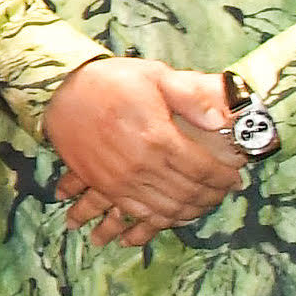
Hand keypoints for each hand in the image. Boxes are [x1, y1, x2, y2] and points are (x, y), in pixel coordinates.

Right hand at [44, 59, 243, 244]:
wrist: (59, 92)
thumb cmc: (111, 81)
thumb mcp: (155, 75)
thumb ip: (190, 97)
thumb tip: (221, 119)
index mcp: (159, 138)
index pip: (204, 170)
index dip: (224, 178)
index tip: (236, 178)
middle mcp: (142, 165)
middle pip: (189, 194)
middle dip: (212, 197)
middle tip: (223, 193)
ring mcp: (121, 180)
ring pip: (167, 209)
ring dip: (191, 212)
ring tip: (204, 205)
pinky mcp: (104, 187)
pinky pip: (139, 213)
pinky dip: (160, 220)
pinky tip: (173, 216)